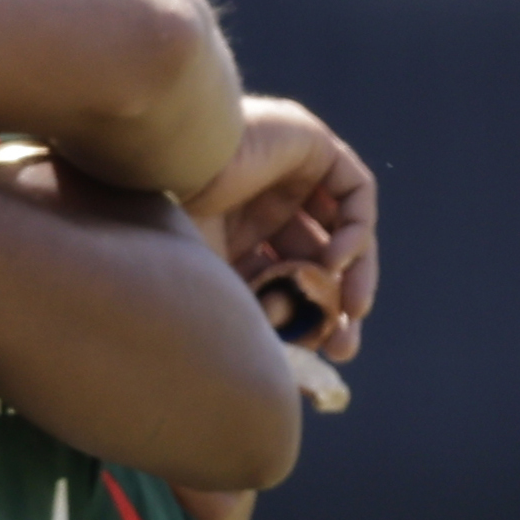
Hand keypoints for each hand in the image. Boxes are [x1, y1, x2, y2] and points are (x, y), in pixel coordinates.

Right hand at [185, 95, 374, 363]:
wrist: (164, 162)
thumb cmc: (167, 222)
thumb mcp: (208, 282)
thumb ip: (240, 314)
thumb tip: (264, 372)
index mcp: (234, 233)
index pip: (283, 278)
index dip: (304, 314)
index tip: (318, 352)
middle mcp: (265, 204)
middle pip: (318, 261)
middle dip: (335, 305)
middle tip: (345, 347)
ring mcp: (291, 175)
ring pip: (344, 231)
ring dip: (353, 275)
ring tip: (352, 312)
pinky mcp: (314, 147)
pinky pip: (355, 195)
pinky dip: (355, 231)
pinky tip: (335, 261)